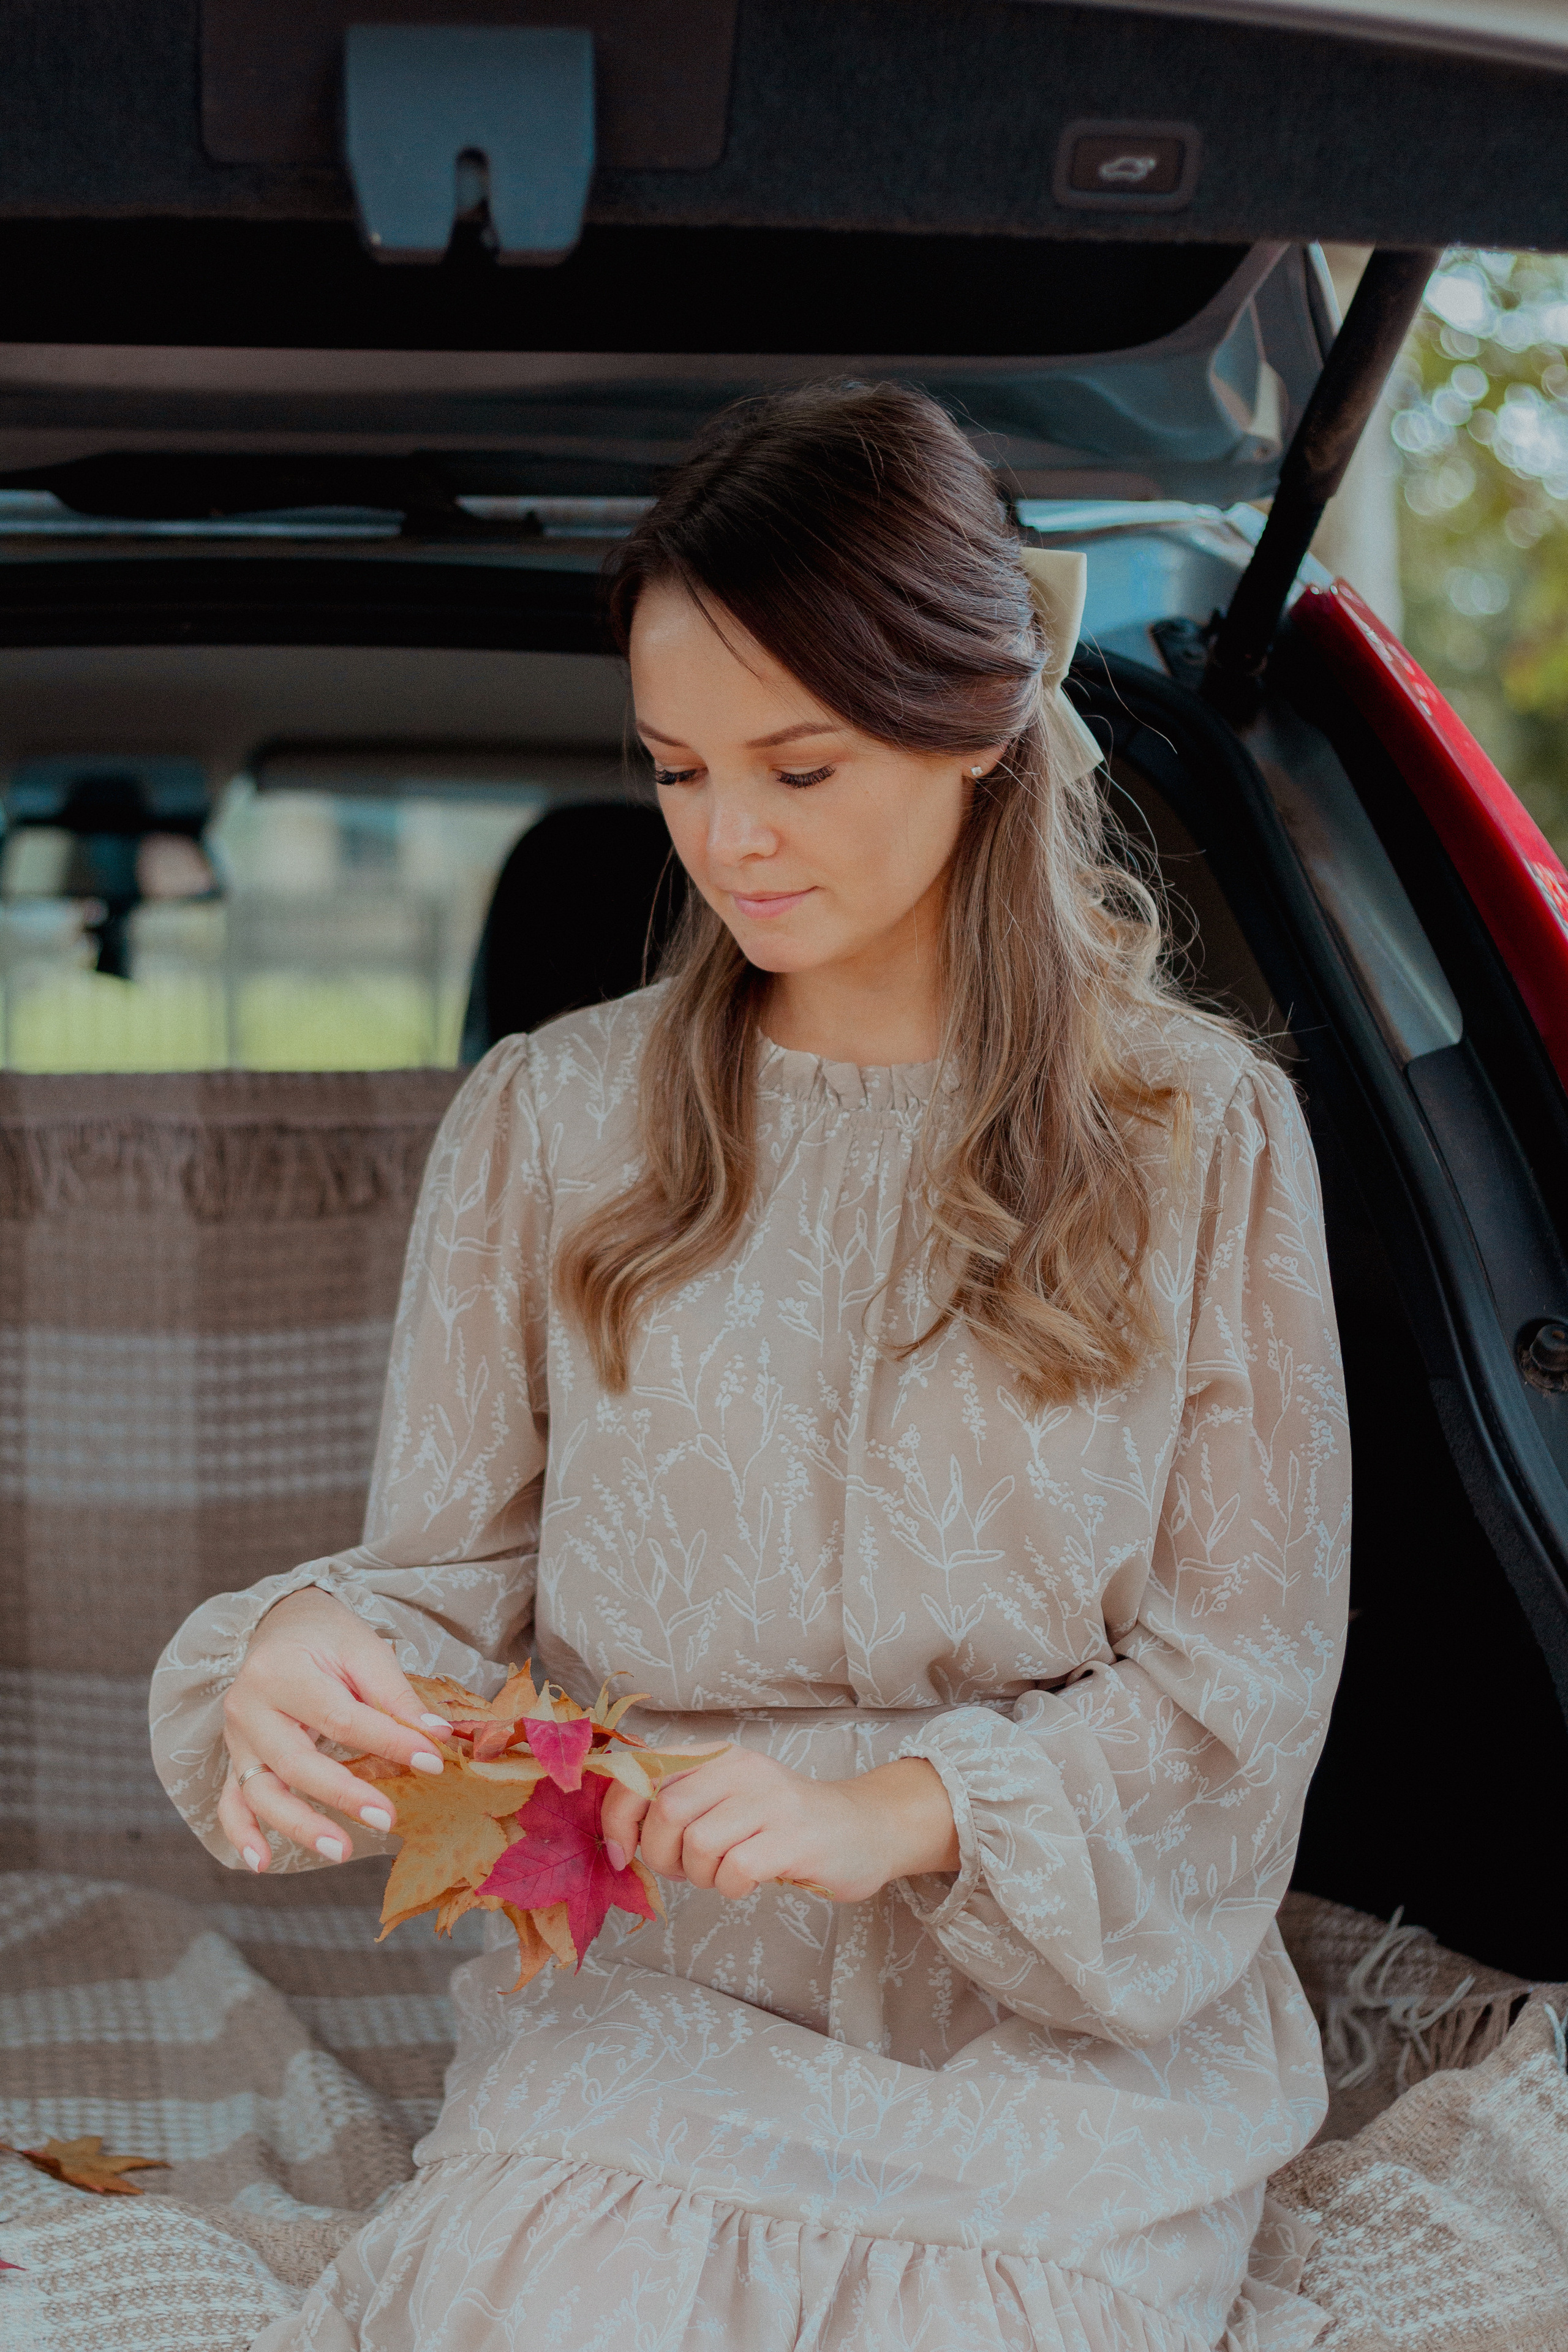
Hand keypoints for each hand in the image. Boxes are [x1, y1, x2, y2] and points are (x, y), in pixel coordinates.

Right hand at [217, 1586, 453, 1872]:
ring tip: (340, 1850)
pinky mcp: (234, 1760)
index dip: (388, 1741)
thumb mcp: (364, 1651)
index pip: (340, 1717)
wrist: (282, 1626)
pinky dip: (242, 1835)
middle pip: (294, 1761)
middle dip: (343, 1794)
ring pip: (259, 1791)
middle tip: (386, 1818)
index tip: (432, 1761)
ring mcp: (236, 1738)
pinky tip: (261, 1862)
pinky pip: (230, 1803)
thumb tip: (439, 1735)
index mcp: (282, 1671)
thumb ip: (396, 1695)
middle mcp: (249, 1707)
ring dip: (299, 1826)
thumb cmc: (328, 1639)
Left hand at [599, 1747, 958, 1902]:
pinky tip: (749, 1881)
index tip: (619, 1852)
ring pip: (698, 1844)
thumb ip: (678, 1803)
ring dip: (700, 1875)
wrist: (864, 1828)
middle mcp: (741, 1768)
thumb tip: (617, 1835)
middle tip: (684, 1870)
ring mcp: (770, 1801)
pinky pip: (735, 1870)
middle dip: (661, 1854)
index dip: (616, 1815)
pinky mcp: (794, 1838)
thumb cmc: (783, 1822)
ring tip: (723, 1873)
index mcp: (716, 1755)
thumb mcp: (727, 1797)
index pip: (642, 1771)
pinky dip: (730, 1888)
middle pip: (666, 1810)